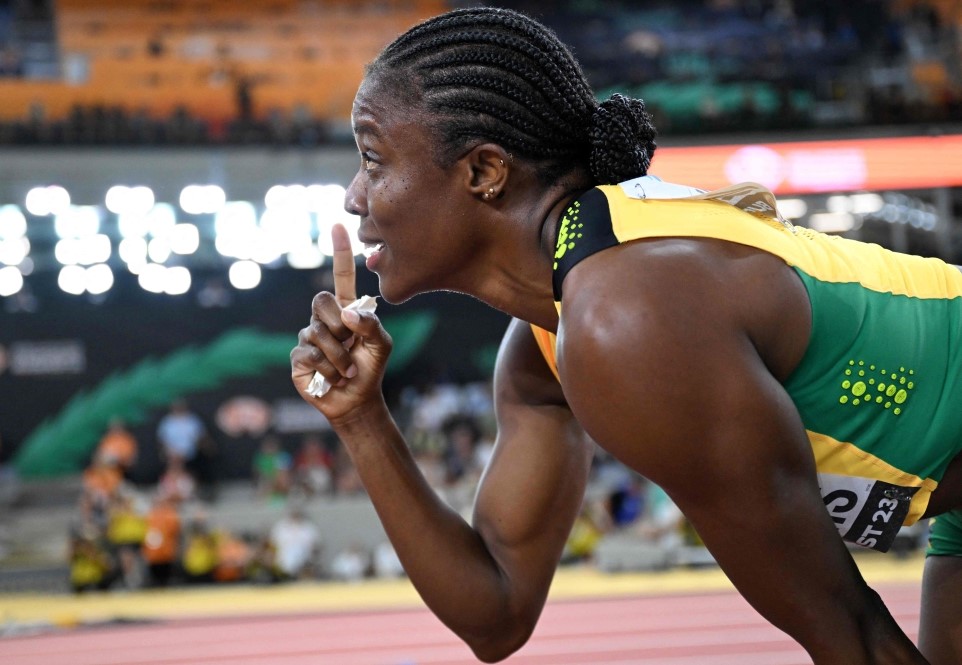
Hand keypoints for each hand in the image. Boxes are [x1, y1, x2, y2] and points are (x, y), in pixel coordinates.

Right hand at [290, 223, 392, 423]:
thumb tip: (346, 314)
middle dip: (339, 324)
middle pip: (320, 300)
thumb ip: (372, 325)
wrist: (357, 400)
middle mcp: (324, 319)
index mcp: (346, 310)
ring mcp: (308, 337)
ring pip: (317, 332)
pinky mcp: (298, 358)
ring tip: (348, 370)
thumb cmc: (370, 368)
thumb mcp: (382, 345)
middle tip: (351, 345)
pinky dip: (328, 368)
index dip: (339, 252)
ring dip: (339, 356)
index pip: (340, 276)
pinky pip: (310, 354)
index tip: (338, 225)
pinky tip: (333, 378)